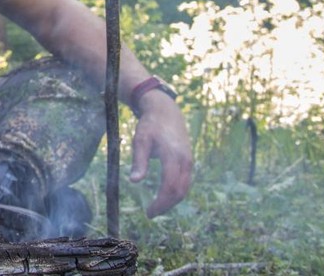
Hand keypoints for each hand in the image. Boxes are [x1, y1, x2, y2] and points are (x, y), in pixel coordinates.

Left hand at [128, 93, 192, 216]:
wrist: (166, 111)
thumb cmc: (150, 125)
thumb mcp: (140, 140)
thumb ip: (139, 161)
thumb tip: (134, 181)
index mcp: (172, 155)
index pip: (169, 186)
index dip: (160, 203)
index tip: (148, 212)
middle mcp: (184, 160)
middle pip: (179, 191)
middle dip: (166, 205)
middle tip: (150, 213)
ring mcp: (189, 161)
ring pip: (184, 188)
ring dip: (172, 201)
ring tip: (156, 207)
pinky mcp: (188, 161)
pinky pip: (185, 182)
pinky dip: (176, 192)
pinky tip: (164, 196)